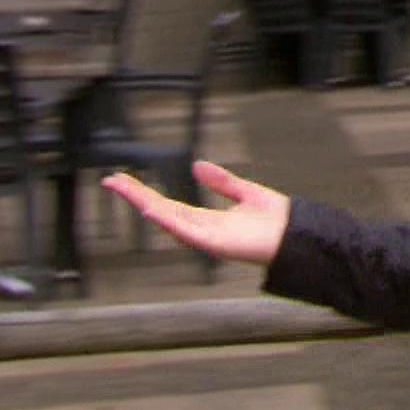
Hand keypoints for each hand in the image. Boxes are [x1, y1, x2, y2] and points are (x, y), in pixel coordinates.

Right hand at [101, 161, 290, 265]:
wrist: (297, 235)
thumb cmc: (277, 221)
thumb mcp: (245, 192)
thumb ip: (221, 181)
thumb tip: (196, 166)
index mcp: (207, 219)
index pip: (168, 204)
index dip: (145, 193)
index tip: (123, 180)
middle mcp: (202, 229)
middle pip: (161, 211)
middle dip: (136, 196)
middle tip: (112, 180)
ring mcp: (206, 238)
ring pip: (168, 218)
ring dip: (144, 203)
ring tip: (122, 188)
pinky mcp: (215, 243)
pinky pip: (186, 231)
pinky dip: (167, 221)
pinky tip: (150, 210)